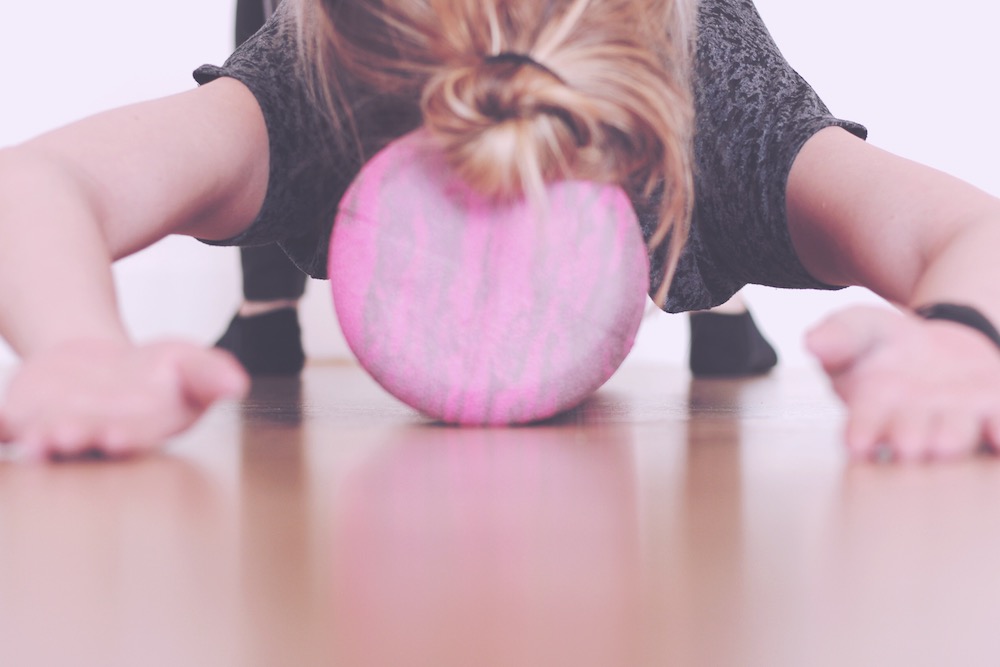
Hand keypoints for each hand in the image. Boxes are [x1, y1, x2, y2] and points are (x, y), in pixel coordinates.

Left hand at [0, 339, 248, 458]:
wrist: (102, 368)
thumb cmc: (154, 375)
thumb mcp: (189, 364)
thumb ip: (212, 375)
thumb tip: (238, 385)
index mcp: (143, 429)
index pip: (136, 437)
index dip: (127, 439)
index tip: (116, 438)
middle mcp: (97, 438)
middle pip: (86, 442)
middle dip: (76, 440)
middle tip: (64, 437)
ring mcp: (56, 430)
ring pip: (45, 441)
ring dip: (39, 443)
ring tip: (36, 439)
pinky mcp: (22, 420)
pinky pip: (4, 429)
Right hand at [806, 305, 999, 461]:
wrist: (941, 347)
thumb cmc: (886, 346)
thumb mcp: (858, 329)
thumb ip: (838, 335)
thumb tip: (813, 342)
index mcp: (875, 406)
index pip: (864, 422)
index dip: (862, 432)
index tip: (856, 444)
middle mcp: (916, 422)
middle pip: (912, 434)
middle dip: (911, 438)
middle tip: (910, 445)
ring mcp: (958, 419)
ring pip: (957, 433)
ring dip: (953, 437)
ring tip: (946, 443)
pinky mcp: (994, 411)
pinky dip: (999, 433)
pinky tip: (999, 437)